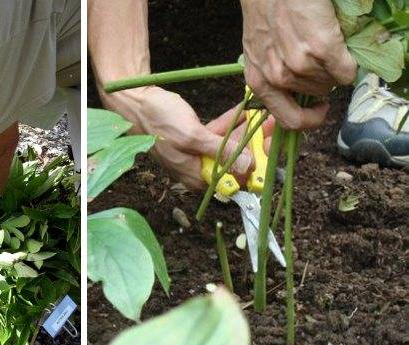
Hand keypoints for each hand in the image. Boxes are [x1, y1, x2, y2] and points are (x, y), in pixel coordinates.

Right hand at [123, 86, 268, 189]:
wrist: (136, 101)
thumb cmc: (158, 119)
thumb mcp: (192, 135)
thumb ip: (220, 151)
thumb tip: (248, 167)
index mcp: (196, 177)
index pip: (233, 180)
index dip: (254, 165)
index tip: (272, 147)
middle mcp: (198, 170)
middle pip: (233, 162)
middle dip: (254, 144)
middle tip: (272, 125)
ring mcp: (197, 155)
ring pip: (228, 146)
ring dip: (244, 131)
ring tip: (264, 115)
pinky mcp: (195, 140)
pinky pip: (218, 135)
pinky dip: (230, 124)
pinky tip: (245, 111)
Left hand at [240, 0, 356, 129]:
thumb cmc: (264, 12)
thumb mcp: (258, 53)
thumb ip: (272, 75)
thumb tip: (297, 94)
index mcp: (259, 82)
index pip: (289, 121)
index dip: (310, 119)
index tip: (318, 109)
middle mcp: (277, 78)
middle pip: (316, 96)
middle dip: (322, 82)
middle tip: (320, 61)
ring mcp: (299, 64)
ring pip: (331, 83)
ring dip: (333, 69)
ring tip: (323, 47)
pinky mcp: (321, 48)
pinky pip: (346, 71)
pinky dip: (349, 64)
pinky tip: (339, 47)